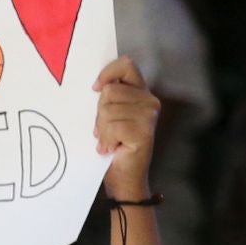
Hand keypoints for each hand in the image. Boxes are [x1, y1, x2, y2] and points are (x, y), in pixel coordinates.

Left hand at [93, 56, 160, 200]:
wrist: (124, 179)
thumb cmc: (114, 146)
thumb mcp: (109, 114)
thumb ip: (108, 96)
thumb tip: (97, 85)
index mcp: (141, 93)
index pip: (126, 65)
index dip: (107, 74)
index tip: (95, 89)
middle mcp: (150, 101)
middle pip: (109, 91)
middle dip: (99, 113)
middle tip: (106, 131)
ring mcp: (149, 117)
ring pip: (108, 109)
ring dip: (102, 129)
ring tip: (110, 141)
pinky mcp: (144, 132)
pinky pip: (112, 126)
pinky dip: (106, 140)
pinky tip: (112, 149)